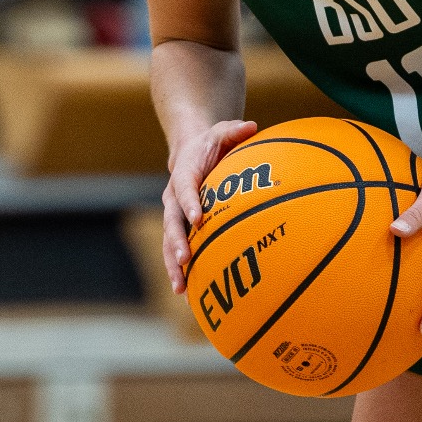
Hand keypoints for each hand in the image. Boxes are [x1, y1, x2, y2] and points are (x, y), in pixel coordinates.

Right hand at [160, 118, 258, 293]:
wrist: (191, 150)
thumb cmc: (212, 144)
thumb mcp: (222, 132)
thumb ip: (234, 131)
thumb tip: (252, 126)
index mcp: (184, 174)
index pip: (184, 189)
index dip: (190, 203)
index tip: (198, 218)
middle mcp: (174, 197)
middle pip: (171, 222)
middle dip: (176, 242)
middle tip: (184, 260)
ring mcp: (174, 214)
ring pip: (169, 242)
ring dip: (174, 265)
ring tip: (181, 289)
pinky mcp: (180, 228)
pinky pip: (176, 250)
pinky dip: (180, 271)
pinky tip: (189, 295)